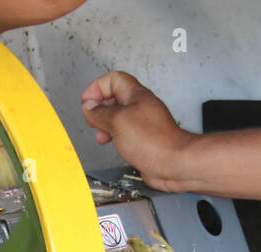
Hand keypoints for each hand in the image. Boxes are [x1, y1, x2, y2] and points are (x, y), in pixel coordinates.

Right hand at [81, 71, 194, 191]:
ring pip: (118, 116)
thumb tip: (89, 108)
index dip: (97, 87)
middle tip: (92, 118)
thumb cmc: (154, 141)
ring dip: (105, 124)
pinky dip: (114, 135)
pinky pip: (124, 132)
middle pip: (114, 97)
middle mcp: (141, 106)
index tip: (87, 101)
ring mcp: (143, 123)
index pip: (113, 79)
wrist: (173, 163)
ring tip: (100, 134)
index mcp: (136, 95)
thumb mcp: (117, 121)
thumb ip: (100, 113)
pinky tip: (112, 143)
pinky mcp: (144, 139)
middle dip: (99, 107)